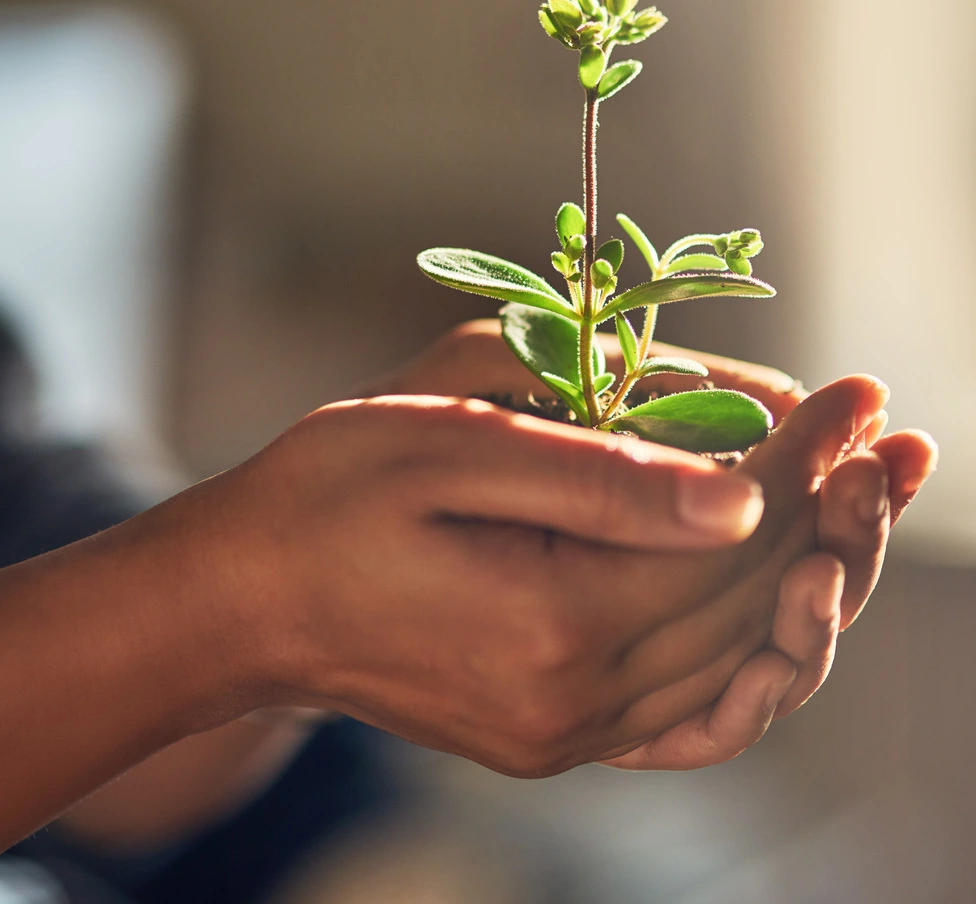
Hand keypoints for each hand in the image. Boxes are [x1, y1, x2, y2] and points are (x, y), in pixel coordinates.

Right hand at [198, 364, 886, 777]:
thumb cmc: (327, 497)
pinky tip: (780, 592)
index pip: (728, 538)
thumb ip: (597, 473)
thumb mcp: (450, 444)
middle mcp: (575, 704)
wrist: (246, 600)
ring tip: (854, 496)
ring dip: (801, 569)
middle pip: (747, 600)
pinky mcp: (555, 730)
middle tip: (881, 433)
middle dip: (823, 507)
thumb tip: (739, 495)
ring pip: (735, 656)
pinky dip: (748, 641)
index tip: (858, 392)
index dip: (804, 457)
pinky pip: (691, 704)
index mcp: (551, 625)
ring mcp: (567, 732)